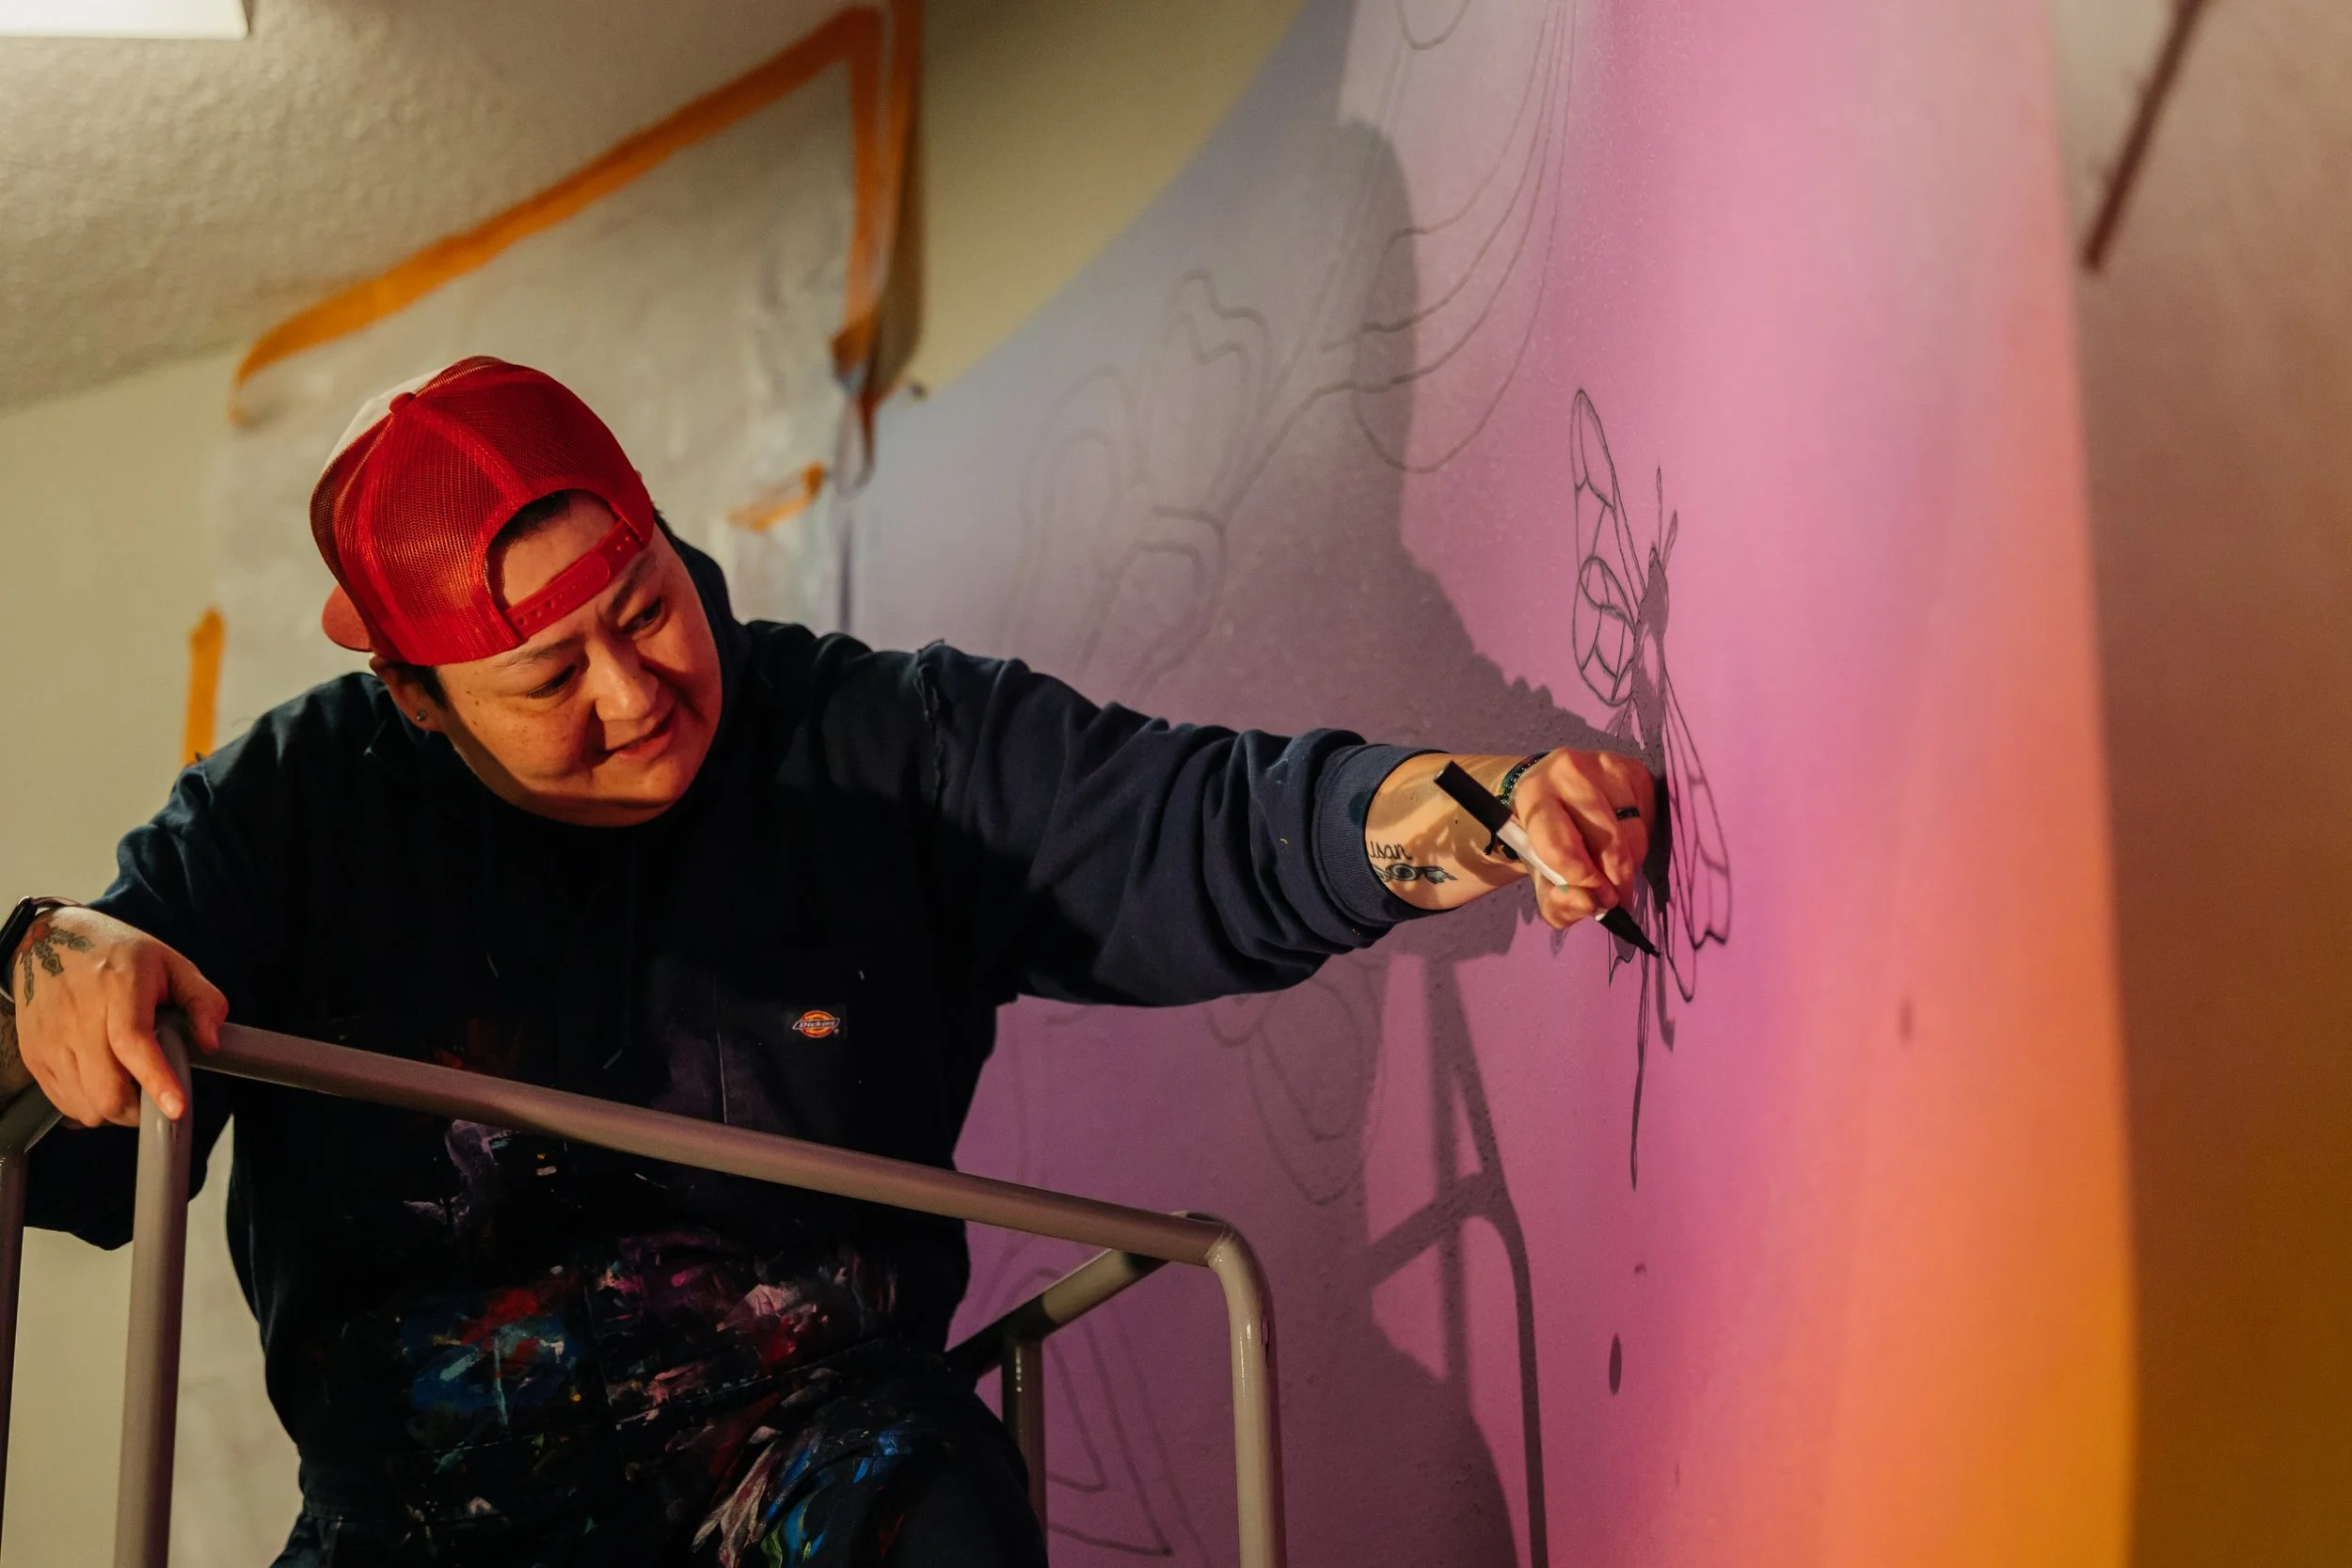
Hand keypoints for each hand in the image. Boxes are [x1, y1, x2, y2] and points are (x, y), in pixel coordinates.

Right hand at [5, 906, 223, 1126]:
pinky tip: (103, 1083)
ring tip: (130, 1087)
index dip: (156, 1080)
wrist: (49, 943)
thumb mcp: (171, 964)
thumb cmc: (116, 955)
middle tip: (157, 1100)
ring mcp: (49, 1040)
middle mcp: (77, 1017)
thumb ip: (202, 1000)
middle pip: (106, 1090)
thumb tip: (210, 1042)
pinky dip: (88, 1106)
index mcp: (117, 989)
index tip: (176, 1107)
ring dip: (114, 1111)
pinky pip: (64, 1103)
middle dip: (140, 1110)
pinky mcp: (33, 1056)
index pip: (132, 1042)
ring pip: (84, 1107)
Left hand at [1505, 749, 1654, 929]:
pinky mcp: (1632, 766)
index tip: (1602, 902)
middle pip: (1607, 839)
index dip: (1586, 882)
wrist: (1551, 793)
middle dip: (1617, 877)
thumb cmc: (1545, 838)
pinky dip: (1642, 838)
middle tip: (1619, 897)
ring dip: (1632, 860)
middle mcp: (1566, 770)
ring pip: (1632, 829)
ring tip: (1617, 869)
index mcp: (1531, 795)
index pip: (1563, 847)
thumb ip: (1558, 903)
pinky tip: (1625, 840)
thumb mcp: (1541, 877)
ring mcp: (1603, 763)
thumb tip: (1590, 905)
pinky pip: (1648, 815)